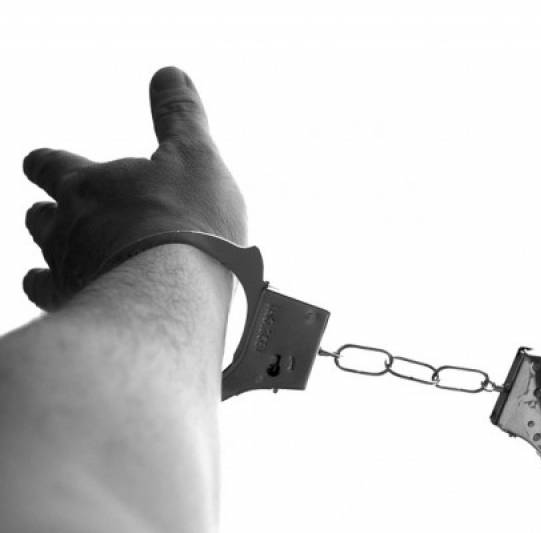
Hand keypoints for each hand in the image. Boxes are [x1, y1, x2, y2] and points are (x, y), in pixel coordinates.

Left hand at [23, 66, 246, 310]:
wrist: (175, 296)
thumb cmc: (189, 223)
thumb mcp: (196, 156)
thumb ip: (179, 115)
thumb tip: (170, 73)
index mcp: (90, 186)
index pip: (52, 166)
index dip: (48, 164)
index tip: (41, 164)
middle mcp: (68, 228)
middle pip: (42, 218)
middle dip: (49, 214)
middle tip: (53, 215)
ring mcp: (69, 272)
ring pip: (44, 261)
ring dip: (54, 257)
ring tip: (67, 262)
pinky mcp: (79, 309)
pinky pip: (55, 302)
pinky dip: (62, 297)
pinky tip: (76, 300)